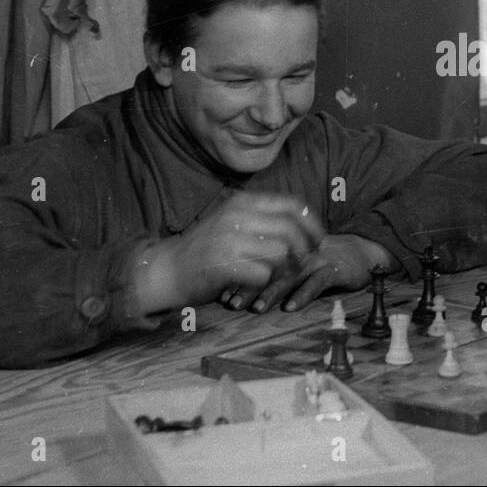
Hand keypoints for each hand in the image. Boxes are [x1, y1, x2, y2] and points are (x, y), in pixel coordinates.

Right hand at [134, 193, 324, 312]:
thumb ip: (262, 217)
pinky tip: (260, 285)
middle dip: (305, 249)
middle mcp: (237, 216)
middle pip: (291, 230)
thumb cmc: (206, 248)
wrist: (167, 270)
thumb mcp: (232, 220)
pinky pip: (263, 274)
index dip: (312, 223)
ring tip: (282, 276)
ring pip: (280, 252)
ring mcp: (229, 240)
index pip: (292, 205)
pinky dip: (267, 282)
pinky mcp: (224, 265)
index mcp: (243, 202)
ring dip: (287, 268)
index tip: (319, 239)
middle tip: (305, 263)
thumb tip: (304, 221)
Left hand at [243, 234, 390, 313]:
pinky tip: (291, 307)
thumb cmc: (324, 262)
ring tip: (257, 308)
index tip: (221, 295)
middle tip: (231, 303)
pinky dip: (304, 295)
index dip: (238, 276)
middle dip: (248, 286)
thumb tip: (239, 287)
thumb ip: (275, 271)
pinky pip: (317, 282)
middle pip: (268, 266)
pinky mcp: (334, 269)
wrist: (361, 253)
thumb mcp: (298, 263)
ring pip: (290, 275)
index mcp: (286, 247)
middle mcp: (298, 251)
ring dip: (272, 292)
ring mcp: (316, 260)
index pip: (256, 258)